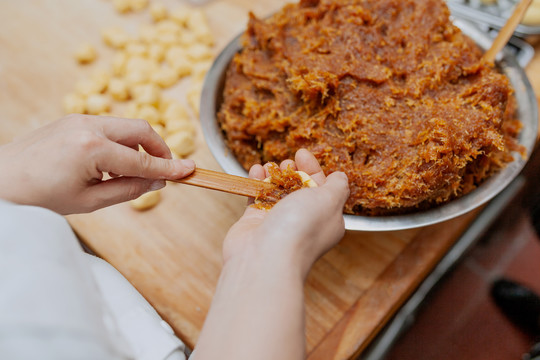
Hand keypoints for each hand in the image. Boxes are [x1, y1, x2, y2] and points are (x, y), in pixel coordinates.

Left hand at [0, 114, 194, 213]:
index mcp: (92, 150)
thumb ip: (129, 189)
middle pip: (142, 130)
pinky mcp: (74, 118)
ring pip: (128, 125)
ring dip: (140, 146)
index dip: (168, 169)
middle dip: (159, 150)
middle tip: (166, 170)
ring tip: (136, 171)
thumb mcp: (89, 202)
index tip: (189, 171)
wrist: (0, 181)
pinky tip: (114, 163)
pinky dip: (122, 142)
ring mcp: (80, 118)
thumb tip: (157, 182)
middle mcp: (88, 126)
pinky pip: (110, 126)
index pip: (142, 162)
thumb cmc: (39, 196)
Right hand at [223, 149, 348, 277]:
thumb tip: (341, 177)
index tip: (302, 153)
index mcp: (327, 219)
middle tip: (286, 161)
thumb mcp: (329, 201)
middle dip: (293, 171)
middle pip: (300, 189)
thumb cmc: (302, 228)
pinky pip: (257, 197)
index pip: (323, 189)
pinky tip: (255, 171)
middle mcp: (304, 222)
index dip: (314, 169)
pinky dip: (256, 182)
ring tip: (270, 165)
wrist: (266, 256)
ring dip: (274, 175)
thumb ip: (337, 187)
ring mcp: (278, 222)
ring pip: (277, 192)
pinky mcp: (256, 222)